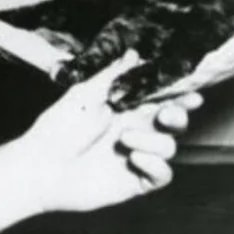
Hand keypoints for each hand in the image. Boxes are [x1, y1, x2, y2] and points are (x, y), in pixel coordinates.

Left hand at [12, 50, 202, 213]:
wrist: (42, 167)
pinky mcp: (136, 180)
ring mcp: (138, 155)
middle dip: (178, 115)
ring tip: (124, 139)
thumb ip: (113, 76)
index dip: (179, 94)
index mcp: (126, 107)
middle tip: (166, 114)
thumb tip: (133, 53)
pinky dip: (155, 165)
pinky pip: (162, 174)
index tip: (191, 92)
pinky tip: (133, 158)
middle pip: (175, 121)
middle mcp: (136, 130)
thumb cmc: (58, 127)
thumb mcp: (85, 95)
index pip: (160, 98)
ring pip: (169, 146)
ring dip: (152, 140)